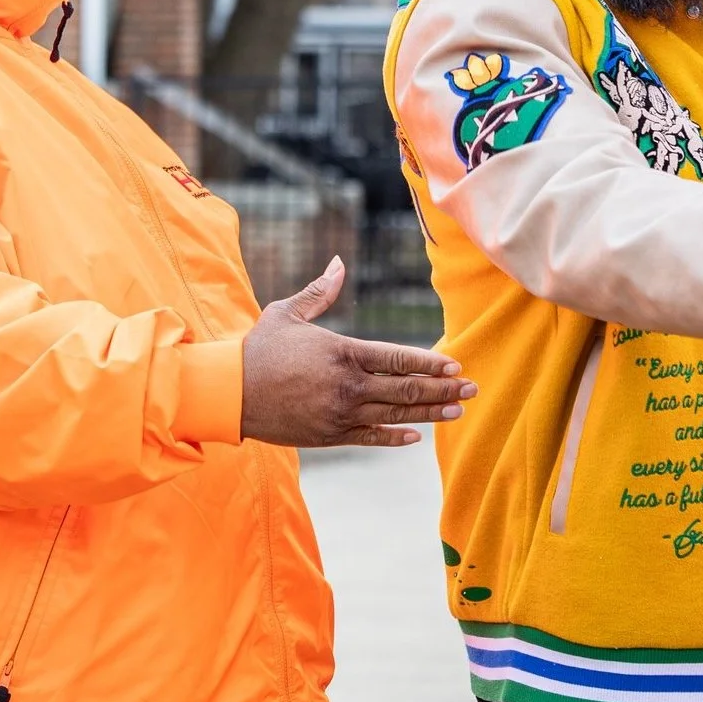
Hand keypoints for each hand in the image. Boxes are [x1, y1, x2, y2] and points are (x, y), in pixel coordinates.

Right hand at [241, 257, 476, 447]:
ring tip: (457, 411)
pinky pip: (371, 438)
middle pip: (405, 389)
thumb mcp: (288, 313)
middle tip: (473, 389)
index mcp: (343, 352)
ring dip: (429, 413)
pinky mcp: (329, 435)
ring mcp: (340, 414)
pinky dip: (395, 438)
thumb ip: (321, 292)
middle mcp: (348, 386)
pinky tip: (416, 436)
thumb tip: (340, 263)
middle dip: (443, 389)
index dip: (431, 363)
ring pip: (395, 415)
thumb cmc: (258, 349)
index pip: (399, 358)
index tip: (456, 365)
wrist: (230, 393)